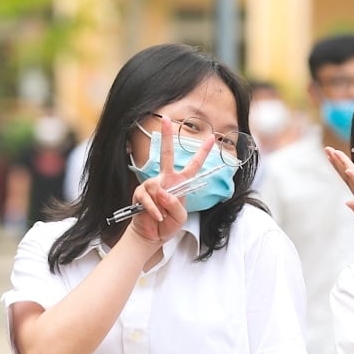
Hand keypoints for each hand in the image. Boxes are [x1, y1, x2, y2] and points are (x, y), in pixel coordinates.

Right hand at [128, 114, 214, 243]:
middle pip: (167, 154)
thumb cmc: (168, 223)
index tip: (212, 138)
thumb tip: (163, 191)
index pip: (193, 165)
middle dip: (167, 136)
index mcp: (180, 182)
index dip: (203, 152)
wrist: (152, 235)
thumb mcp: (180, 217)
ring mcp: (152, 185)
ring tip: (163, 215)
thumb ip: (176, 204)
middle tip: (166, 119)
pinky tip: (156, 217)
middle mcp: (166, 179)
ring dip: (161, 204)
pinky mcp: (140, 193)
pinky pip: (146, 197)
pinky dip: (152, 209)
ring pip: (156, 186)